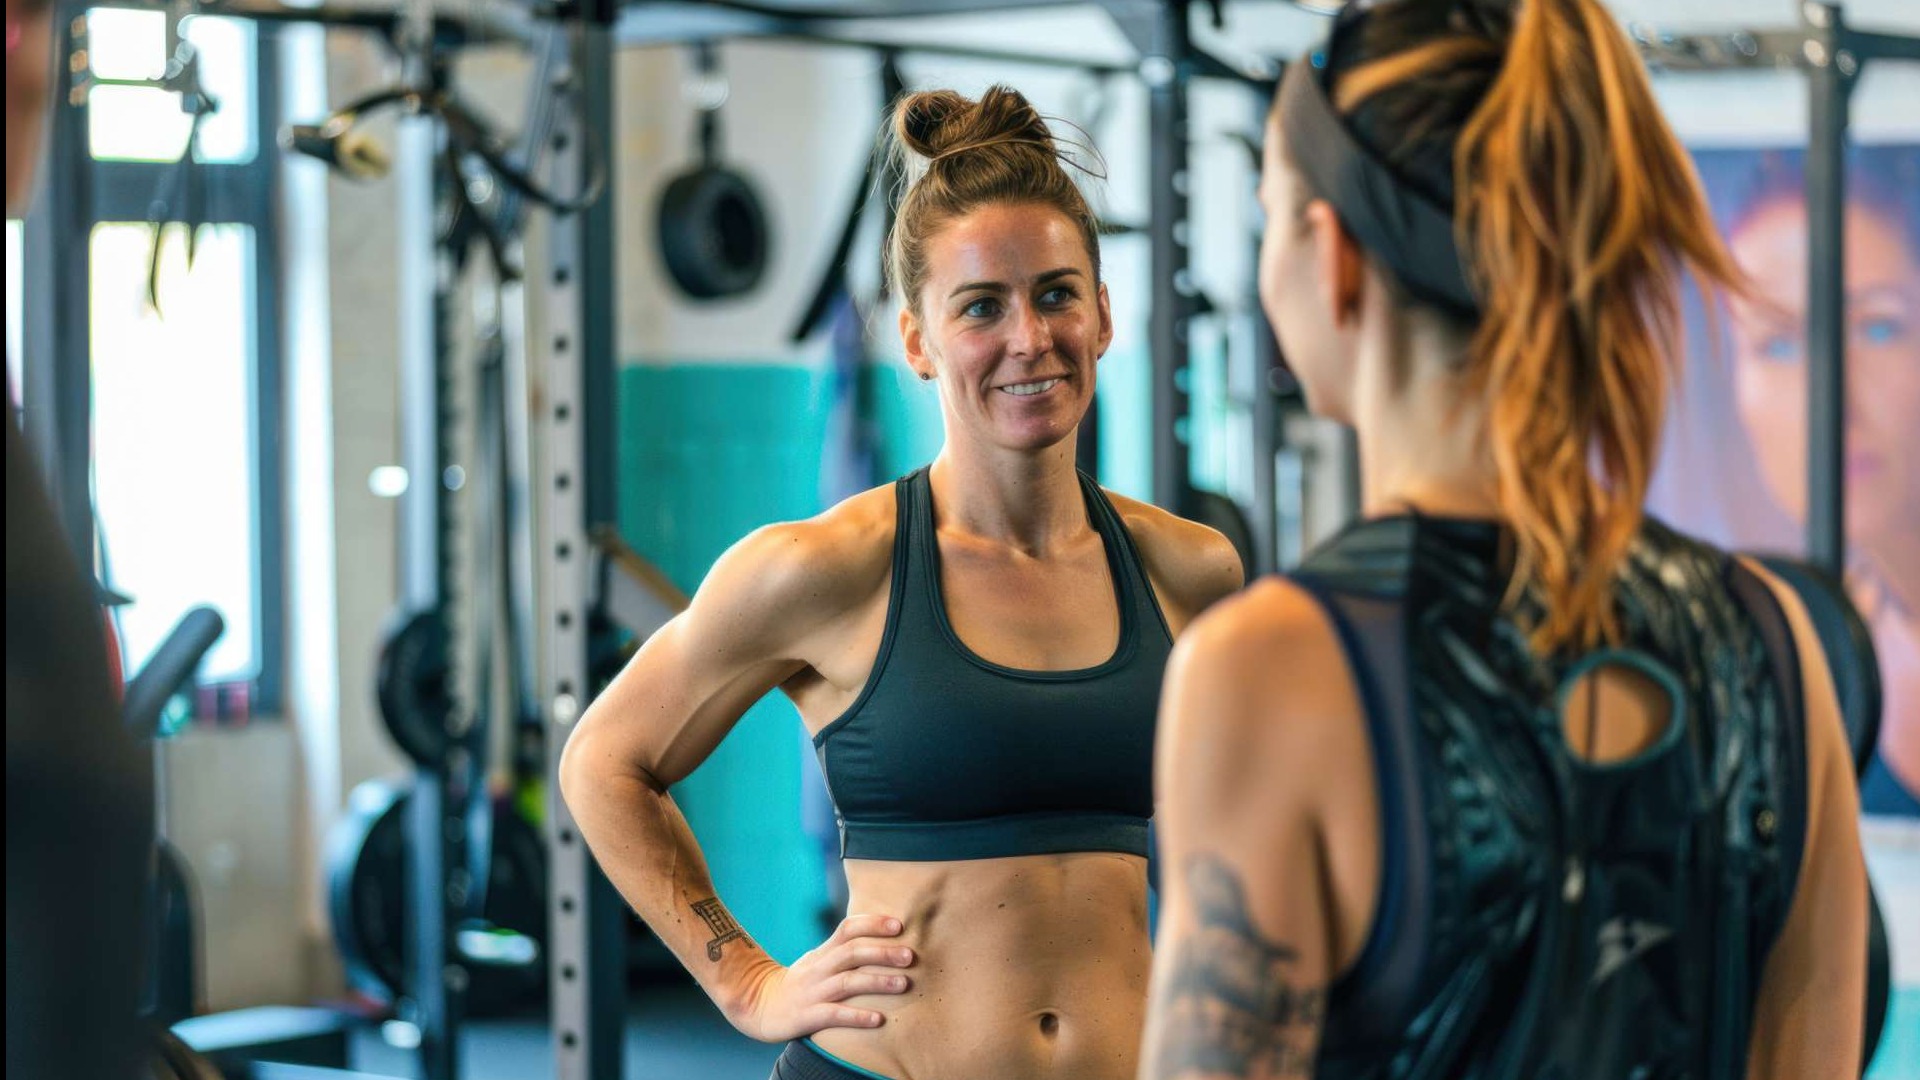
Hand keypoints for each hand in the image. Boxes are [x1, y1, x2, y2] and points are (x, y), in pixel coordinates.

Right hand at [727, 913, 915, 1041]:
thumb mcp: (817, 960)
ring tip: (903, 983)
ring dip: (877, 982)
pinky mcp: (808, 1016)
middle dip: (882, 952)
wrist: (757, 1005)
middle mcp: (819, 968)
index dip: (872, 924)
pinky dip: (857, 1016)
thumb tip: (881, 938)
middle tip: (910, 955)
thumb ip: (843, 950)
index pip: (847, 929)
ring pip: (847, 982)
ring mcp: (813, 992)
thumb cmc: (799, 983)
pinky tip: (878, 1019)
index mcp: (822, 953)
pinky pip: (834, 1015)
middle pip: (852, 953)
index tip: (899, 924)